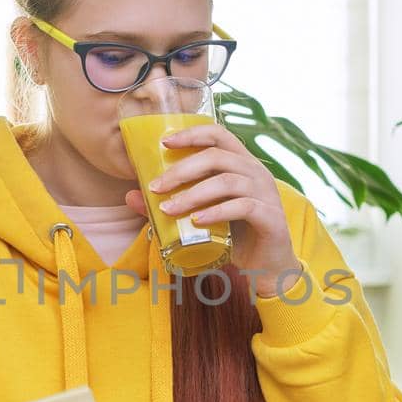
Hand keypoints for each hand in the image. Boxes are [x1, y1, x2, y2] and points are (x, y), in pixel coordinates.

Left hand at [124, 123, 301, 296]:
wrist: (267, 268)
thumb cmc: (234, 236)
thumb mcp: (200, 216)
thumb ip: (169, 204)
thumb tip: (130, 196)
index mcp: (241, 163)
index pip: (219, 134)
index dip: (192, 133)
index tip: (164, 143)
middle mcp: (256, 172)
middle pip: (217, 156)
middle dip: (182, 170)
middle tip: (156, 188)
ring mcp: (266, 193)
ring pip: (227, 182)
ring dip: (193, 194)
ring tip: (168, 209)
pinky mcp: (271, 217)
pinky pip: (243, 207)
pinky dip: (217, 213)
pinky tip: (197, 222)